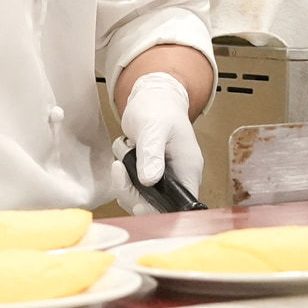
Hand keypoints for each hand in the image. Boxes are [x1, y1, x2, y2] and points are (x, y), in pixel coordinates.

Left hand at [110, 73, 200, 215]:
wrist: (152, 97)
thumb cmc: (158, 108)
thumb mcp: (153, 128)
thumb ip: (152, 153)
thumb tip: (150, 180)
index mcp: (188, 169)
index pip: (180, 205)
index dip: (160, 210)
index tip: (138, 203)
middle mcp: (179, 177)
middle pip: (157, 206)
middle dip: (133, 194)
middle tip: (119, 171)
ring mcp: (164, 178)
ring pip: (142, 200)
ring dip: (125, 185)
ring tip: (120, 158)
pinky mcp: (150, 176)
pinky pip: (134, 190)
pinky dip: (122, 180)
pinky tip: (120, 160)